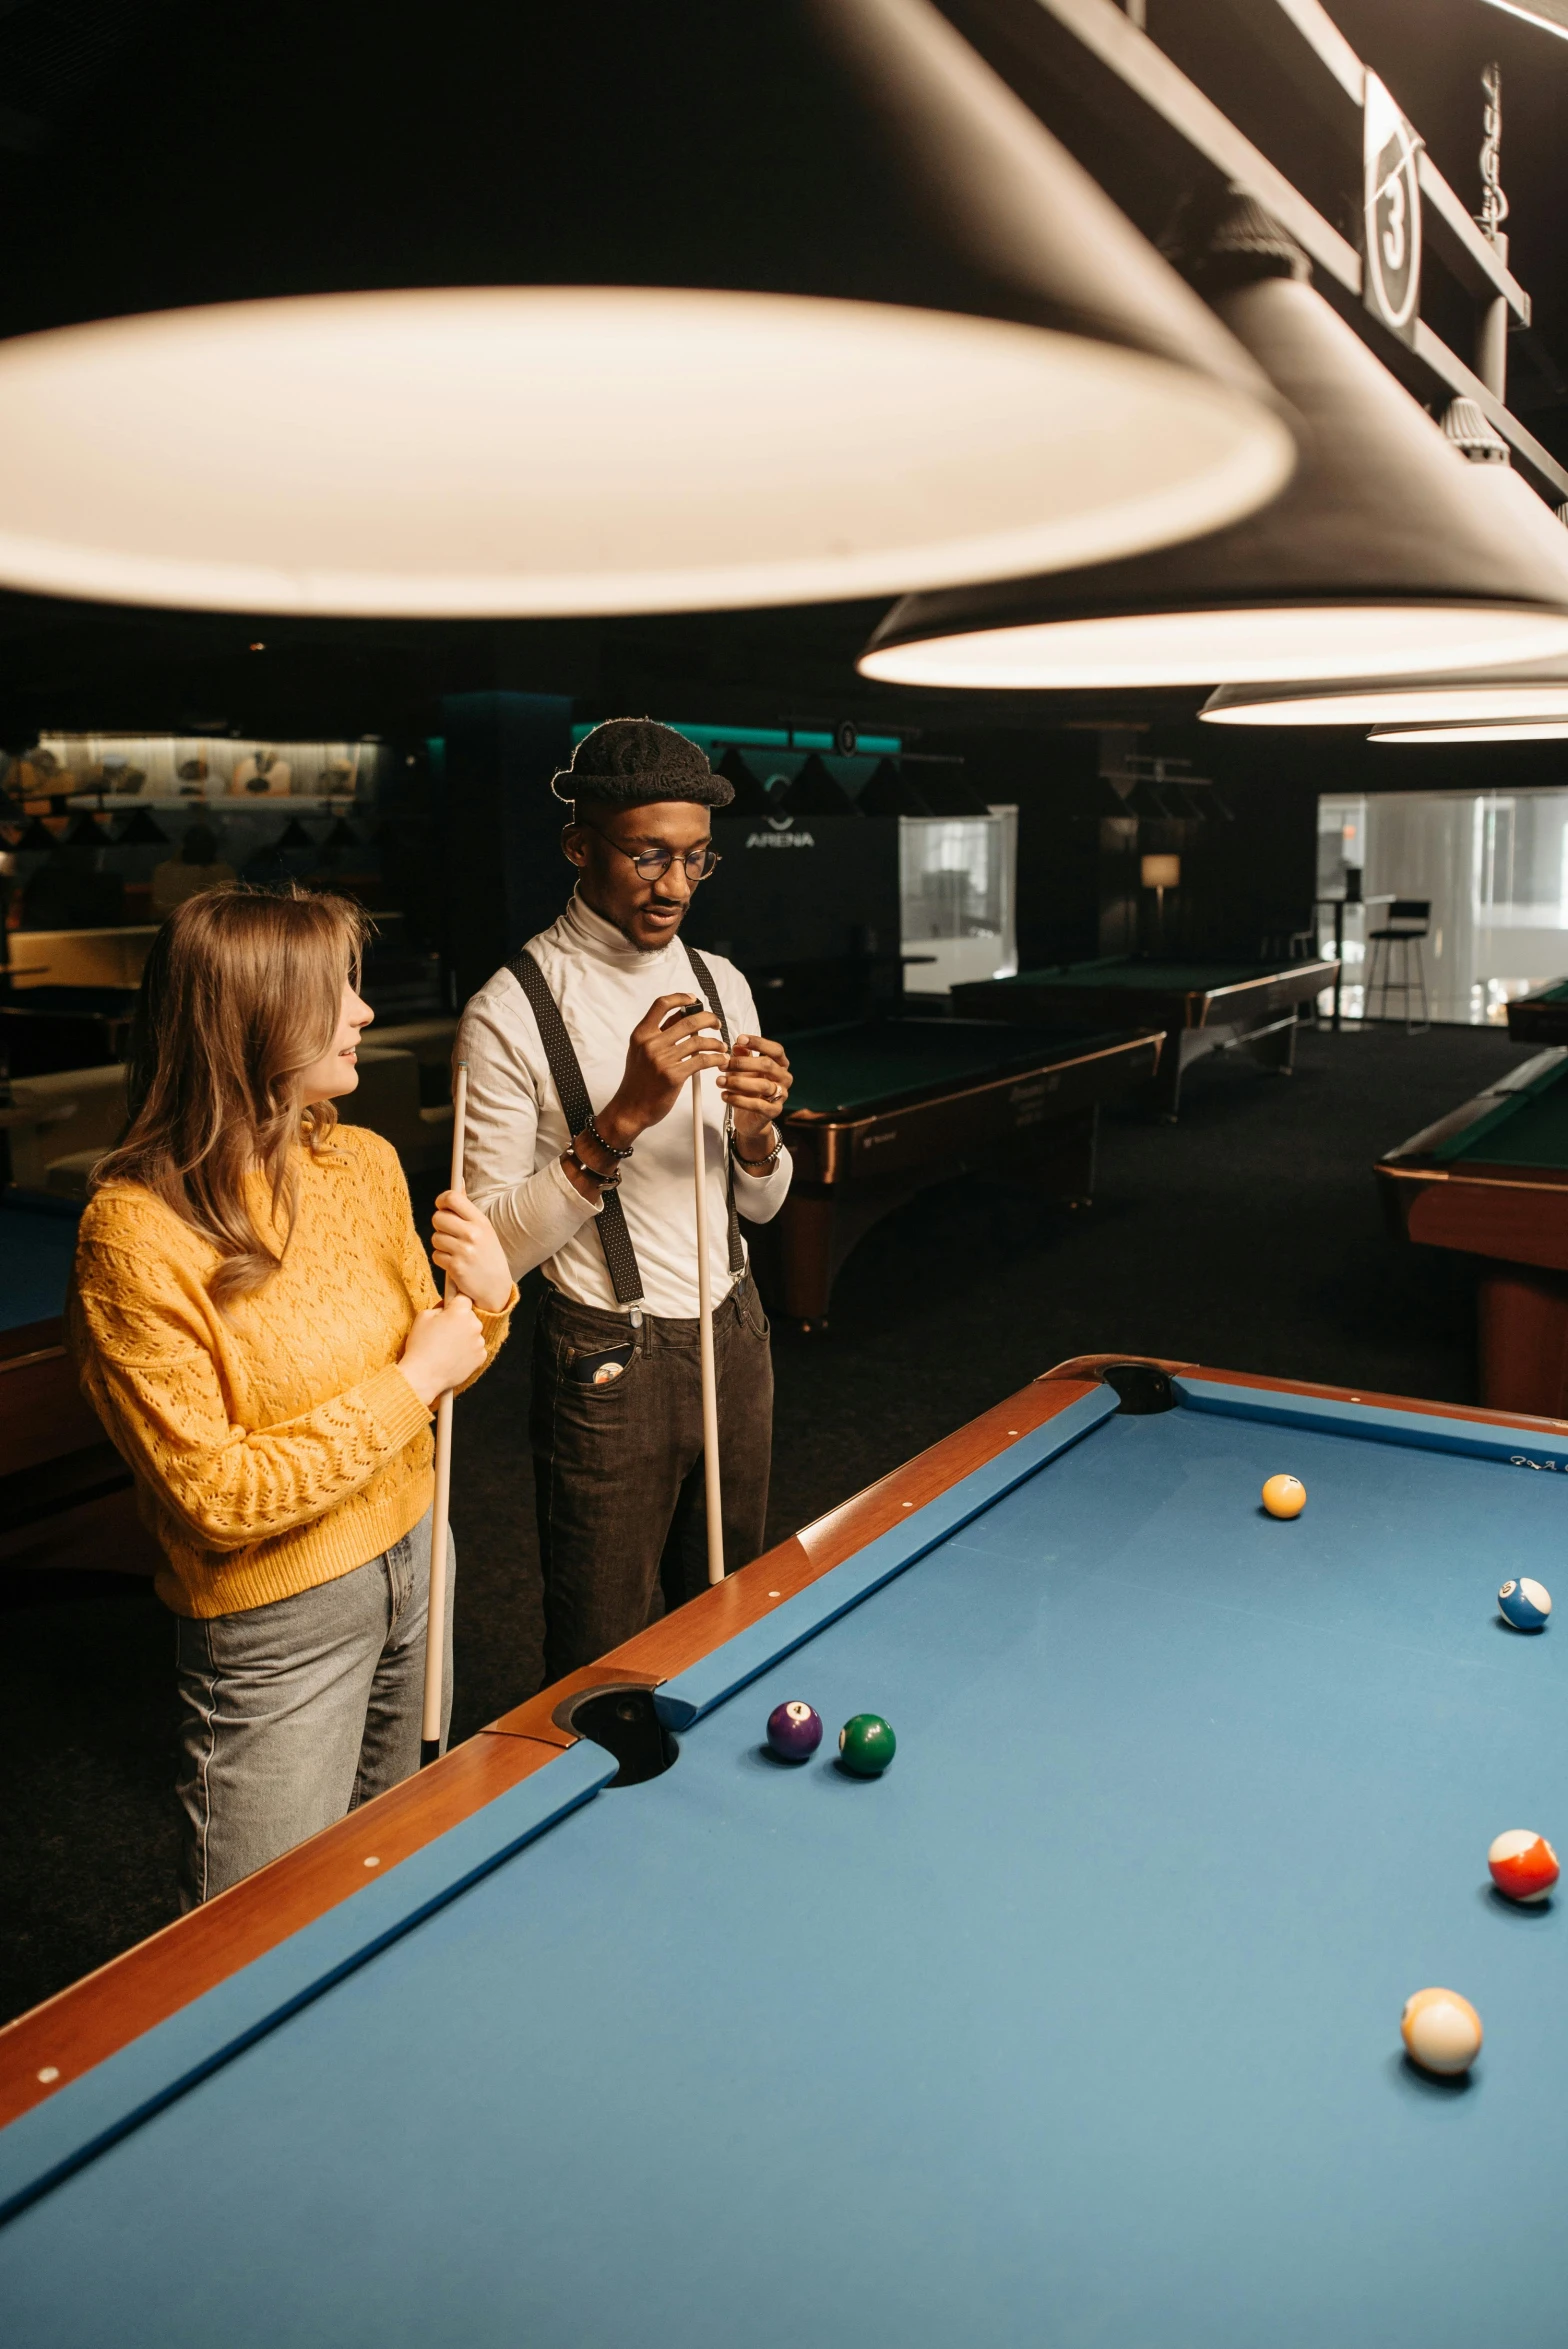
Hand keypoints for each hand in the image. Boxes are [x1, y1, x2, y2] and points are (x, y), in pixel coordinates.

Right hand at [398, 1294, 487, 1406]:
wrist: (424, 1375)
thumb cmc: (420, 1345)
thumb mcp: (423, 1316)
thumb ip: (440, 1306)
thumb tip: (448, 1306)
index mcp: (460, 1312)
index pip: (464, 1298)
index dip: (454, 1304)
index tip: (448, 1311)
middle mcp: (474, 1325)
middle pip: (470, 1316)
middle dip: (460, 1321)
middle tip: (444, 1332)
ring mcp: (479, 1342)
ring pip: (473, 1333)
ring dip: (465, 1337)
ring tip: (447, 1348)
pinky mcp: (481, 1357)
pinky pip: (476, 1348)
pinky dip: (468, 1351)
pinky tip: (453, 1357)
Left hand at [431, 1190, 512, 1313]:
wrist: (496, 1287)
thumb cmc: (488, 1256)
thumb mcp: (484, 1229)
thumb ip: (468, 1209)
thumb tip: (458, 1182)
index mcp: (480, 1221)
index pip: (453, 1198)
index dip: (442, 1200)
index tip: (442, 1206)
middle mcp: (473, 1234)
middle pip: (438, 1218)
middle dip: (439, 1226)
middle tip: (448, 1233)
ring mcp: (464, 1251)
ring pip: (435, 1238)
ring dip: (440, 1245)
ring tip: (454, 1251)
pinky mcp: (455, 1267)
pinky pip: (436, 1255)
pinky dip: (442, 1260)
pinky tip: (454, 1263)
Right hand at [596, 993, 727, 1146]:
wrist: (630, 1108)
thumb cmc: (638, 1081)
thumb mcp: (640, 1052)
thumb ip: (659, 1034)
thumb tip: (681, 1016)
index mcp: (641, 1034)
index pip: (661, 1004)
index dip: (680, 998)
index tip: (694, 1000)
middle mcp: (650, 1044)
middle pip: (688, 1021)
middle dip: (709, 1019)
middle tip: (716, 1024)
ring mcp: (662, 1059)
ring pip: (699, 1041)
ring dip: (716, 1042)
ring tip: (721, 1046)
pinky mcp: (673, 1076)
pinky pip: (702, 1060)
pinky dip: (715, 1058)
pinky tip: (720, 1060)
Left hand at [722, 1034, 790, 1141]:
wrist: (749, 1117)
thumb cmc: (748, 1088)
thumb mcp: (743, 1069)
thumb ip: (742, 1056)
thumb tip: (738, 1045)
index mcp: (780, 1064)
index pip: (775, 1050)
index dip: (758, 1043)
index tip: (739, 1039)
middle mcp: (784, 1078)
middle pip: (767, 1065)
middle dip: (743, 1063)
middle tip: (723, 1064)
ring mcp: (781, 1095)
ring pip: (762, 1085)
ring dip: (738, 1082)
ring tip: (719, 1081)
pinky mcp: (773, 1111)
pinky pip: (756, 1105)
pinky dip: (738, 1100)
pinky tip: (724, 1096)